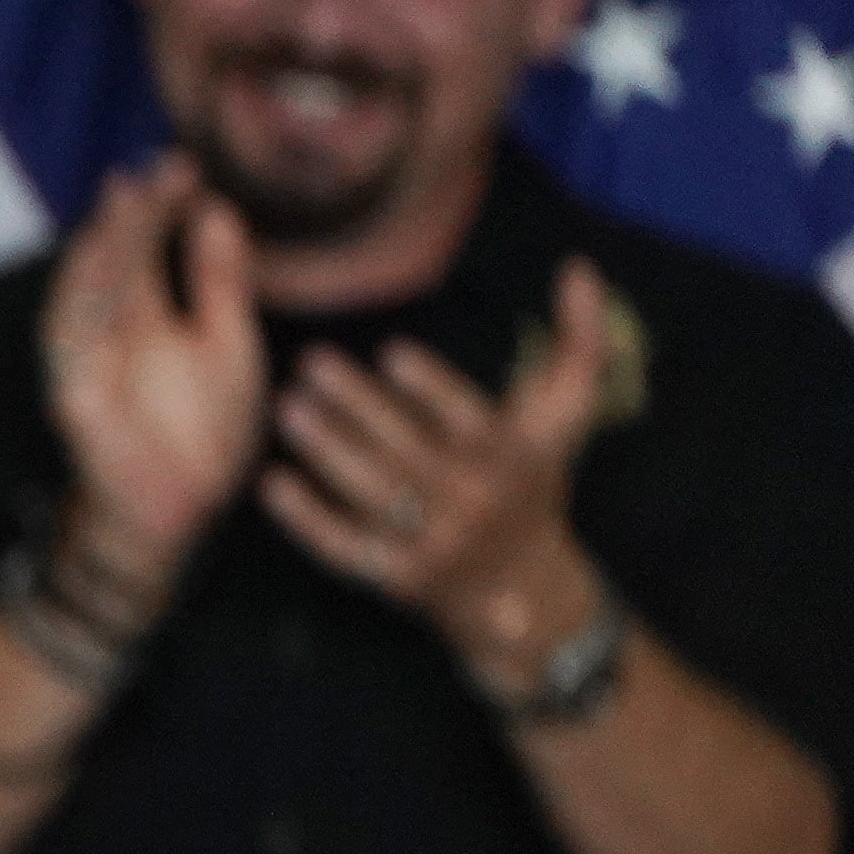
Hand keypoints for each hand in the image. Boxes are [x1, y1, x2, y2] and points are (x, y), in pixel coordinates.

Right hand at [38, 158, 264, 602]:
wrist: (178, 511)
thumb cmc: (202, 431)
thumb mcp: (229, 342)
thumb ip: (220, 280)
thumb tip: (217, 209)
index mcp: (149, 314)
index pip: (147, 247)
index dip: (161, 206)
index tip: (184, 165)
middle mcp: (113, 332)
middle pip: (113, 262)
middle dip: (131, 216)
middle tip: (156, 170)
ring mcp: (89, 366)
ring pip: (82, 296)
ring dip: (98, 251)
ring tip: (123, 206)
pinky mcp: (77, 403)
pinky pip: (67, 351)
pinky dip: (76, 309)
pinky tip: (92, 272)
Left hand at [266, 261, 611, 679]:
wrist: (521, 587)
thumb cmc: (533, 481)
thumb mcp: (565, 416)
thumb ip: (581, 341)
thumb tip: (576, 265)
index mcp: (513, 457)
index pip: (470, 420)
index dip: (432, 387)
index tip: (390, 350)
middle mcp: (473, 502)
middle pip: (410, 451)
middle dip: (358, 406)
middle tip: (311, 364)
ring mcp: (432, 543)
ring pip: (373, 494)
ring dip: (327, 450)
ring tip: (287, 407)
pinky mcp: (395, 577)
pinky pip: (344, 547)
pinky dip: (306, 519)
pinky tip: (272, 483)